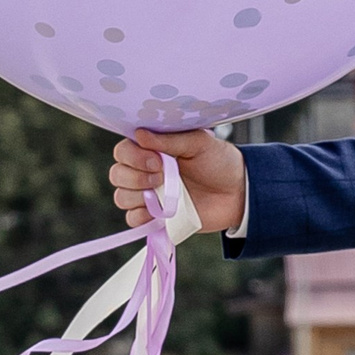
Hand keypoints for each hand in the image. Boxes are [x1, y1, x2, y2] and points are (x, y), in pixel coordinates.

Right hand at [110, 128, 246, 232]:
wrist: (238, 192)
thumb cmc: (219, 162)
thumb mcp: (198, 142)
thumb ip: (169, 139)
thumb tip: (139, 134)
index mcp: (151, 150)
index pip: (123, 152)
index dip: (134, 157)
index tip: (158, 161)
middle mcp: (145, 172)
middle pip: (117, 175)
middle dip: (135, 177)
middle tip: (162, 177)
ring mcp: (149, 196)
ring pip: (121, 197)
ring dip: (137, 196)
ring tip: (163, 194)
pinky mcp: (155, 217)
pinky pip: (133, 220)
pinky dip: (141, 217)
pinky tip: (160, 212)